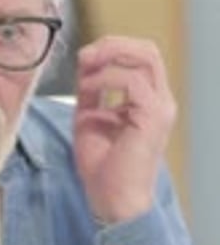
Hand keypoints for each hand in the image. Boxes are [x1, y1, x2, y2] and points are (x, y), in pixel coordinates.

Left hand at [74, 36, 176, 223]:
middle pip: (147, 49)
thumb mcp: (90, 118)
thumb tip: (84, 65)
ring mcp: (159, 107)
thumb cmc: (103, 169)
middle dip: (112, 44)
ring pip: (145, 56)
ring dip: (108, 58)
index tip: (84, 57)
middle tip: (86, 55)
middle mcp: (159, 101)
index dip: (112, 48)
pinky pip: (132, 80)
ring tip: (85, 72)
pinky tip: (88, 89)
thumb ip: (91, 92)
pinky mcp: (152, 116)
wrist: (112, 200)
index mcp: (148, 101)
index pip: (140, 57)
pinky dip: (105, 78)